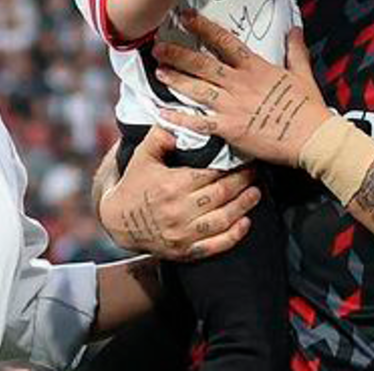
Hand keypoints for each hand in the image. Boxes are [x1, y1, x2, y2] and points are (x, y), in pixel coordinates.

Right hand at [99, 125, 260, 260]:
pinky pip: (215, 246)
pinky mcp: (185, 251)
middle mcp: (179, 211)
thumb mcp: (141, 156)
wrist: (118, 221)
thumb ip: (159, 136)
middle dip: (242, 181)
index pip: (211, 173)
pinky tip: (245, 223)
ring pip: (223, 219)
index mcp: (171, 186)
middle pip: (221, 194)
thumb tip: (178, 123)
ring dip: (244, 206)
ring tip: (255, 193)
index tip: (243, 157)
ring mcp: (183, 234)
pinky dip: (234, 236)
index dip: (231, 165)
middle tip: (254, 171)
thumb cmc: (133, 184)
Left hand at [152, 13, 330, 166]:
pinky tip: (164, 113)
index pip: (224, 42)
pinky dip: (180, 118)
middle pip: (203, 64)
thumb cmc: (309, 108)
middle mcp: (240, 84)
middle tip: (159, 47)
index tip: (185, 17)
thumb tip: (294, 29)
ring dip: (176, 80)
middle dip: (178, 54)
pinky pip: (200, 122)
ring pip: (197, 89)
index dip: (203, 27)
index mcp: (256, 68)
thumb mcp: (303, 74)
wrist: (313, 138)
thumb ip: (295, 50)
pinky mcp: (230, 129)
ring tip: (159, 71)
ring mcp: (232, 106)